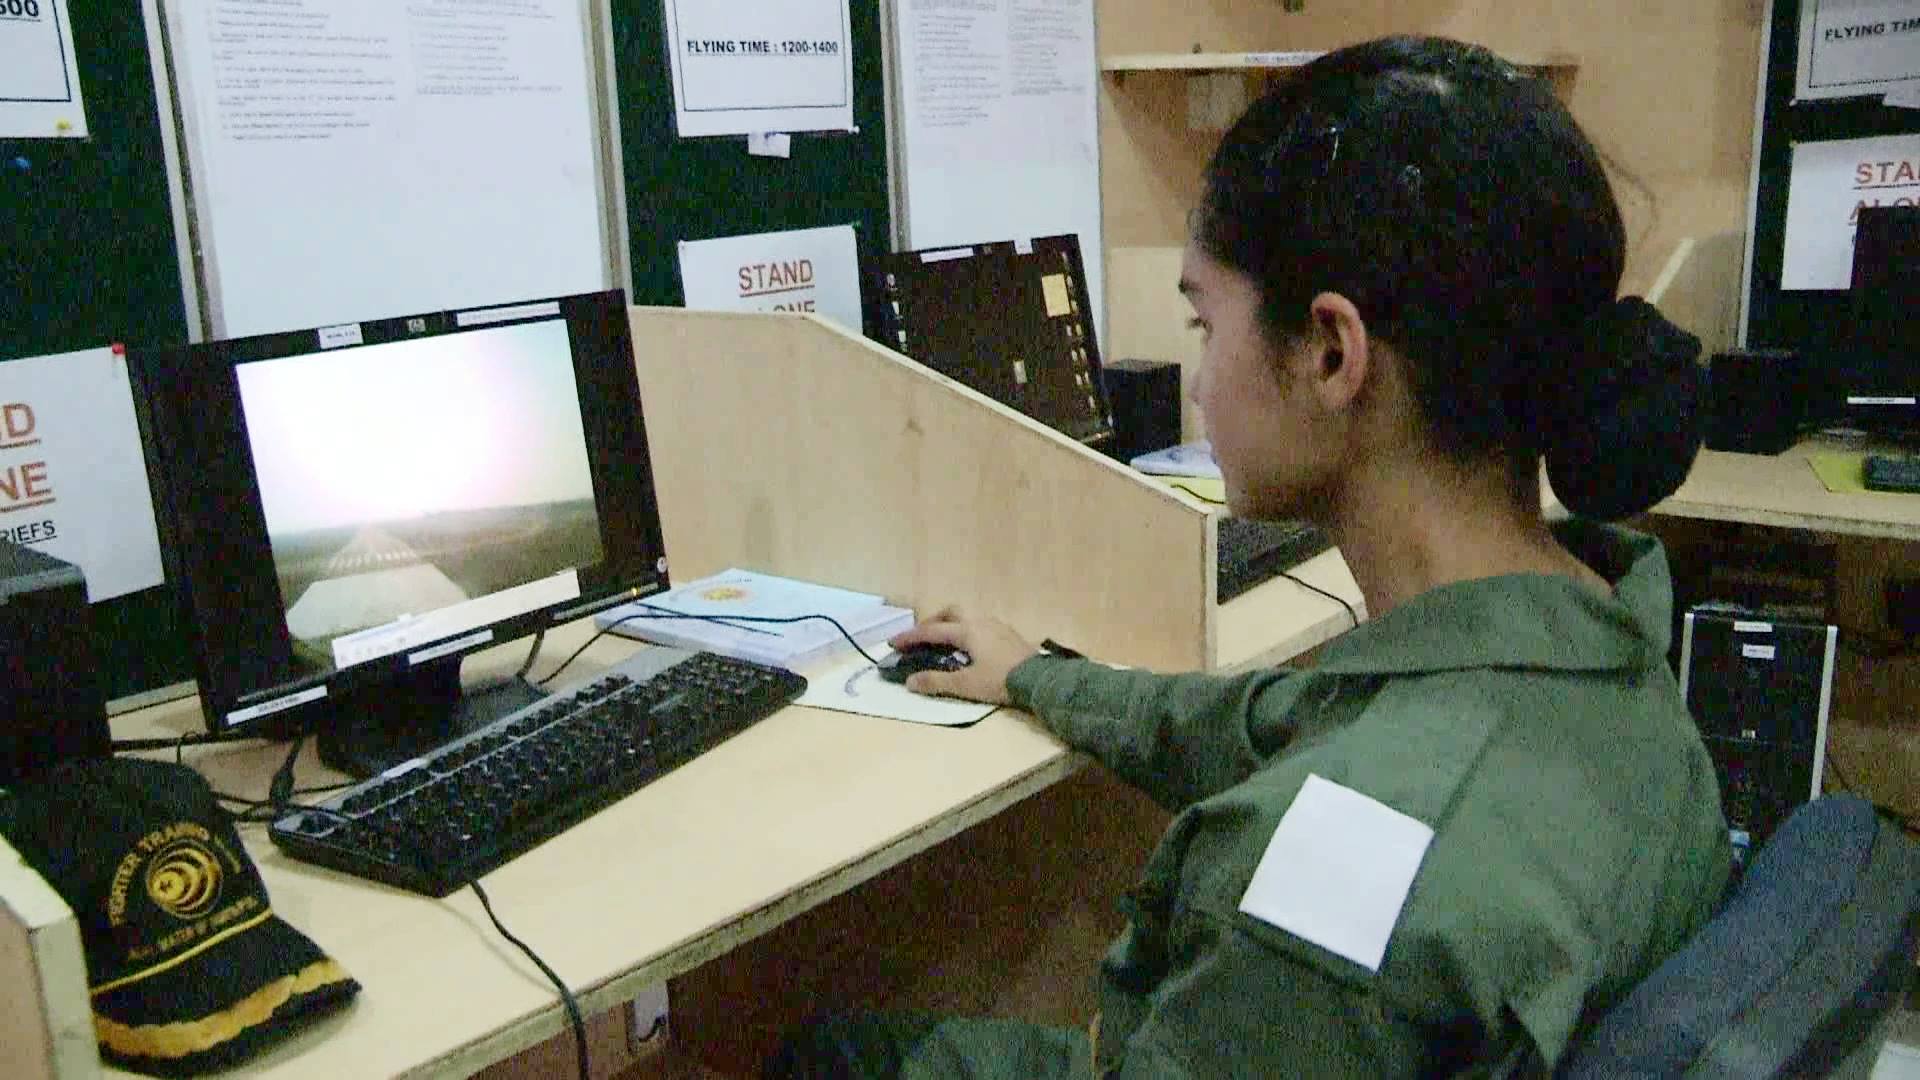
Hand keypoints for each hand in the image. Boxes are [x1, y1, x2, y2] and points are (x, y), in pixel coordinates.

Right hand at [888, 606, 1040, 704]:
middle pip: (951, 612)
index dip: (911, 636)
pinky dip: (967, 630)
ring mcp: (997, 626)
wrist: (1039, 680)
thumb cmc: (1000, 680)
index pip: (932, 631)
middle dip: (933, 621)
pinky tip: (969, 645)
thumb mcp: (966, 685)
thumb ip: (937, 682)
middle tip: (921, 635)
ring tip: (944, 639)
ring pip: (968, 616)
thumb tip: (910, 682)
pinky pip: (981, 624)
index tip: (894, 642)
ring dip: (951, 624)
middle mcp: (981, 622)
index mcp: (968, 631)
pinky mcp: (1009, 635)